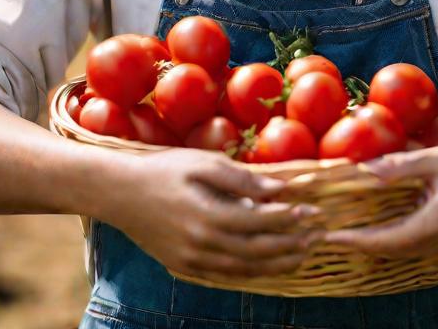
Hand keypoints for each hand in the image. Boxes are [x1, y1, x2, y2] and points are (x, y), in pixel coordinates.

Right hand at [94, 147, 321, 278]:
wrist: (120, 192)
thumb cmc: (164, 169)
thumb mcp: (203, 163)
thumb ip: (242, 178)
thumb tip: (279, 188)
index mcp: (208, 216)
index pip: (261, 222)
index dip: (290, 218)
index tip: (313, 211)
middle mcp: (202, 245)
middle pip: (258, 252)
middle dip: (291, 244)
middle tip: (317, 235)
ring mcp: (193, 260)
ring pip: (245, 270)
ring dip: (278, 263)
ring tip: (302, 253)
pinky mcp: (186, 267)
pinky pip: (227, 276)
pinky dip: (253, 272)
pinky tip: (269, 264)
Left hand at [323, 147, 437, 265]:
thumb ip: (405, 164)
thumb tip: (368, 168)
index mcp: (431, 227)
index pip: (384, 241)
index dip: (355, 240)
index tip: (330, 237)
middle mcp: (434, 246)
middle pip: (388, 252)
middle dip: (359, 244)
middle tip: (332, 234)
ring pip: (400, 253)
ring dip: (374, 244)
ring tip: (348, 230)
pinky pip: (413, 248)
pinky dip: (392, 240)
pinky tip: (381, 226)